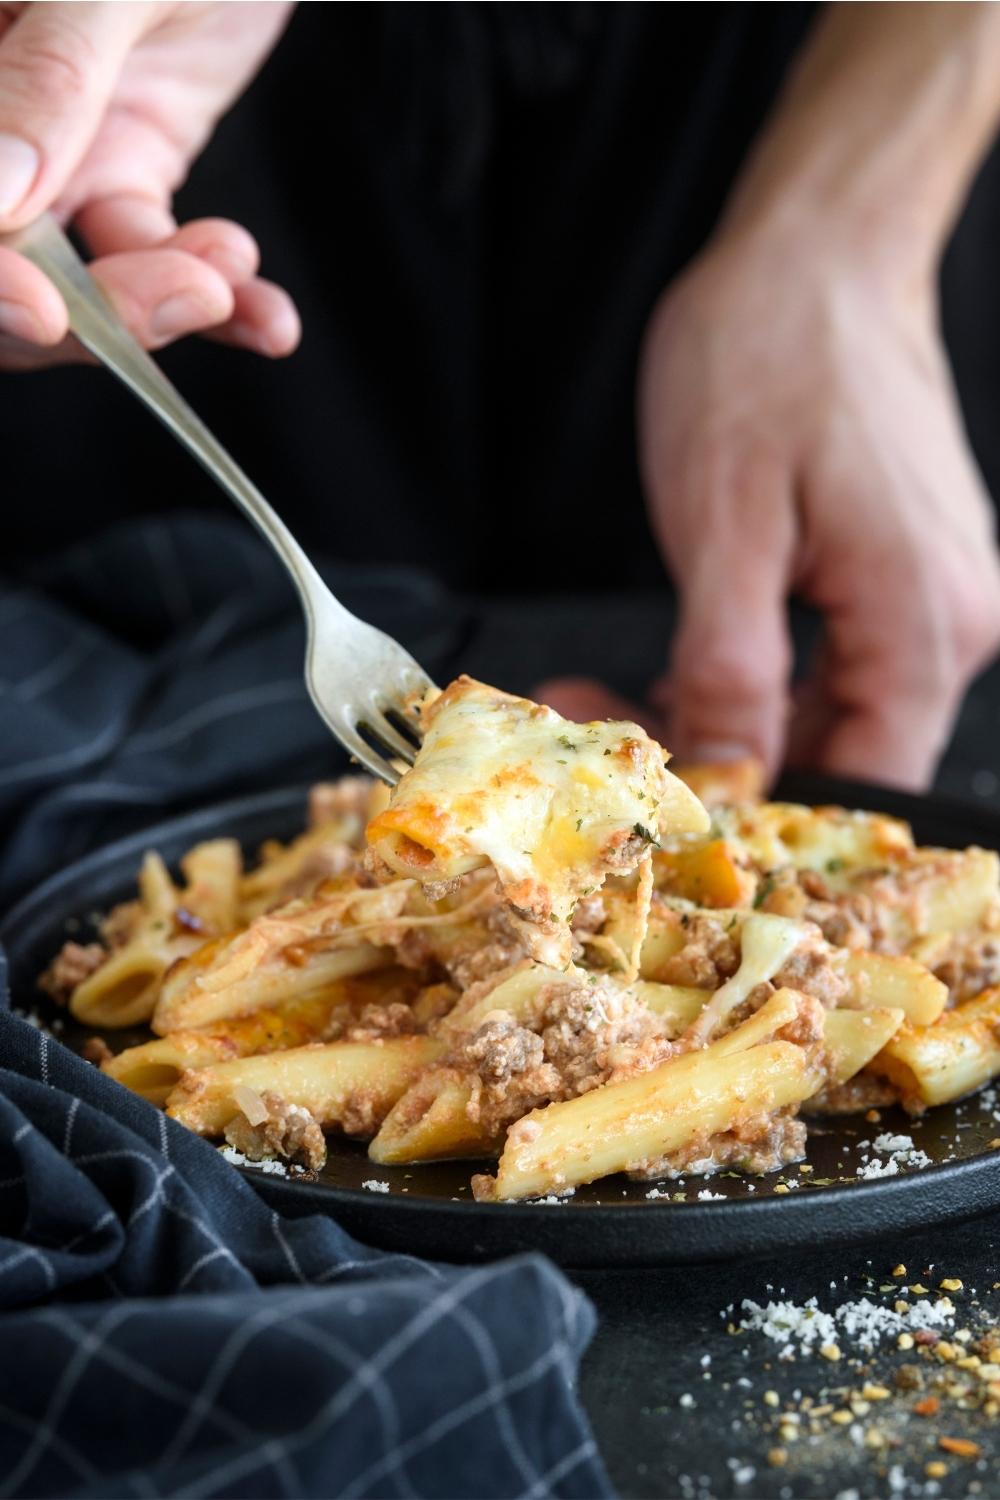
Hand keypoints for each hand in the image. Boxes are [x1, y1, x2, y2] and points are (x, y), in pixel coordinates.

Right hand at [0, 1, 298, 369]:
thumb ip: (50, 77)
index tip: (44, 312)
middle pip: (0, 263)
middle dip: (89, 308)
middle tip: (189, 290)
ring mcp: (52, 151)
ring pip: (78, 278)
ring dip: (163, 299)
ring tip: (233, 273)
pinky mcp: (126, 167)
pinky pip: (153, 253)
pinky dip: (219, 297)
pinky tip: (266, 315)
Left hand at [542, 223, 999, 790]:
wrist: (821, 249)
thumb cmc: (775, 350)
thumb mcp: (725, 521)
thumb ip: (728, 665)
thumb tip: (725, 777)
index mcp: (922, 618)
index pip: (859, 786)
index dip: (756, 820)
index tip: (658, 816)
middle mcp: (947, 621)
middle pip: (830, 755)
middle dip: (707, 764)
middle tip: (593, 746)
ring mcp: (925, 597)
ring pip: (815, 715)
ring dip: (710, 721)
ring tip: (600, 703)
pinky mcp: (892, 576)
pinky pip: (818, 666)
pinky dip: (739, 678)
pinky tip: (664, 672)